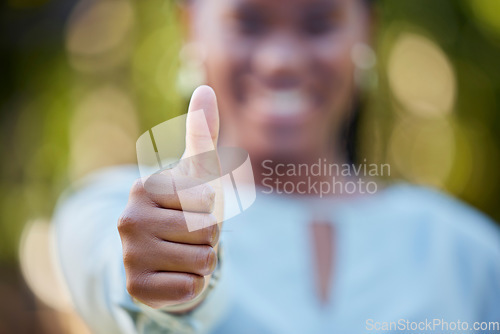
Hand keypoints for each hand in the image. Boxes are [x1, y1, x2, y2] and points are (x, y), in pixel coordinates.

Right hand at [118, 85, 222, 309]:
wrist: (165, 252)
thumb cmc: (186, 207)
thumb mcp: (197, 172)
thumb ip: (202, 133)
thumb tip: (204, 88)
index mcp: (145, 187)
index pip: (208, 201)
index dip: (211, 209)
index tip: (192, 208)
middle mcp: (128, 219)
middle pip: (207, 232)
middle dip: (209, 236)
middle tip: (188, 234)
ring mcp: (128, 255)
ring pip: (202, 262)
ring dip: (202, 261)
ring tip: (182, 253)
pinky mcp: (135, 288)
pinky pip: (189, 289)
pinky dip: (191, 285)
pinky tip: (173, 275)